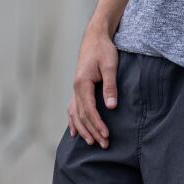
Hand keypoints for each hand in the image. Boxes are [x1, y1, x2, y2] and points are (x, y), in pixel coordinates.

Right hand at [67, 24, 118, 148]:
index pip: (89, 110)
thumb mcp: (110, 65)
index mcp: (82, 84)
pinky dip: (73, 121)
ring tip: (90, 143)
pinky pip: (73, 109)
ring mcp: (75, 89)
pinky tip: (74, 132)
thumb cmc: (104, 50)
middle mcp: (75, 89)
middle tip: (103, 145)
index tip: (106, 135)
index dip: (97, 124)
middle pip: (82, 116)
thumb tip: (111, 106)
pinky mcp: (78, 88)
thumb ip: (110, 86)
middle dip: (92, 131)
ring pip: (76, 115)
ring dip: (83, 129)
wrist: (95, 38)